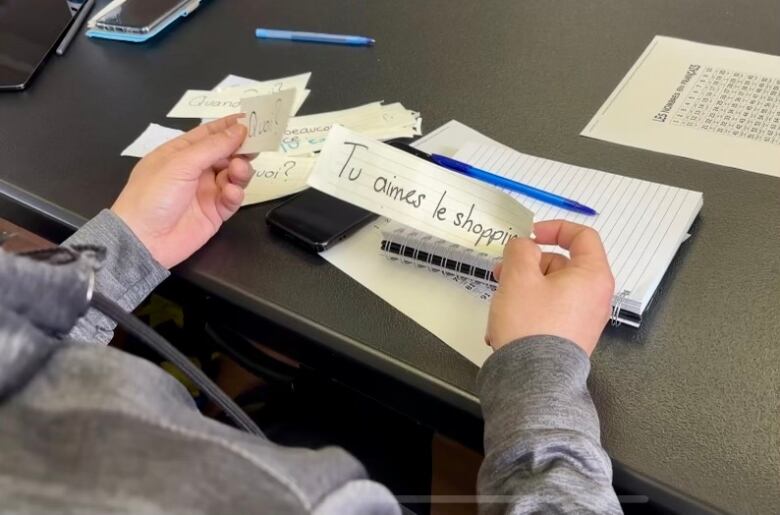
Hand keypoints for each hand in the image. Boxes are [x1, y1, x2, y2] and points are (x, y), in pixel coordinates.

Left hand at [111, 116, 251, 268]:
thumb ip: (213, 146)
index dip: (229, 126)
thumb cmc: (153, 195)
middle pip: (226, 153)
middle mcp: (195, 169)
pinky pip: (232, 198)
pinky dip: (235, 194)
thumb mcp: (181, 164)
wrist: (143, 240)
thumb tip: (240, 129)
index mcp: (181, 152)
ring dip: (240, 171)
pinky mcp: (215, 212)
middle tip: (256, 147)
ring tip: (239, 171)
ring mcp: (206, 191)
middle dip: (241, 149)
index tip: (252, 119)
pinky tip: (231, 193)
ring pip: (234, 175)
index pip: (209, 133)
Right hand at [486, 220, 614, 355]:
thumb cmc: (531, 324)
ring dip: (523, 287)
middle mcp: (595, 297)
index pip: (582, 237)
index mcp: (592, 276)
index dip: (554, 229)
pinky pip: (550, 310)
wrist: (533, 380)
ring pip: (551, 288)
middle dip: (528, 264)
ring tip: (499, 303)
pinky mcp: (570, 337)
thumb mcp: (519, 276)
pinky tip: (506, 322)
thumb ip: (520, 250)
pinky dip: (529, 307)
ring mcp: (584, 319)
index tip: (529, 236)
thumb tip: (524, 246)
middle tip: (501, 272)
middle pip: (562, 264)